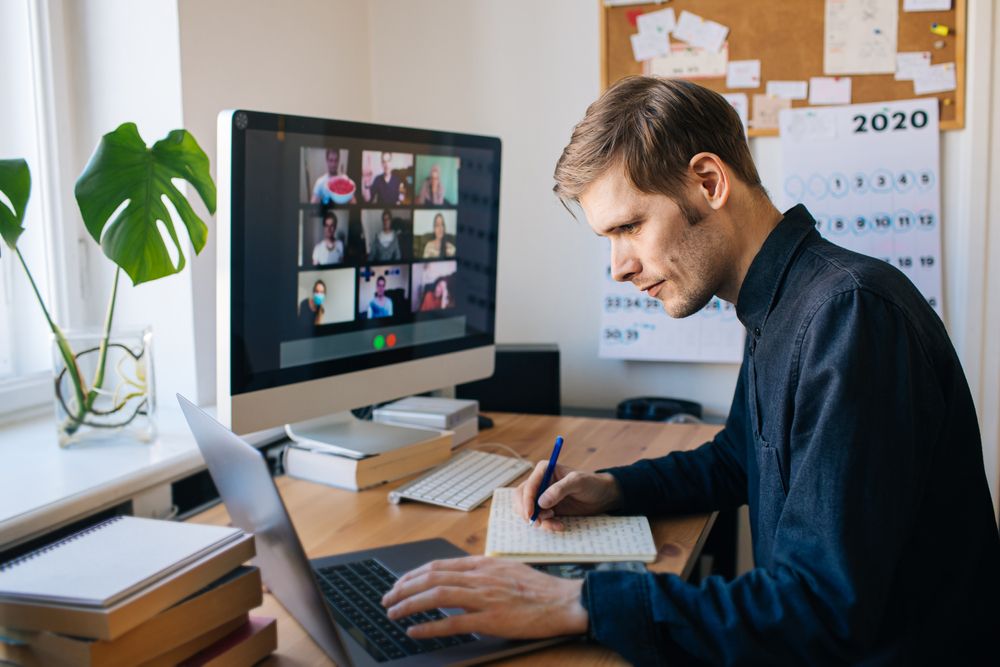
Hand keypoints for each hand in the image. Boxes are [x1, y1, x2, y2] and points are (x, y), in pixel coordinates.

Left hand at [381, 556, 586, 638]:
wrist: (563, 602)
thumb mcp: (506, 569)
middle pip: (432, 577)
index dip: (414, 574)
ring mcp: (485, 597)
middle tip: (387, 599)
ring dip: (410, 604)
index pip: (439, 565)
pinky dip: (430, 626)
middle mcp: (480, 577)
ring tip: (393, 613)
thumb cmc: (538, 588)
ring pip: (437, 595)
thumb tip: (459, 576)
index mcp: (483, 564)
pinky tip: (415, 630)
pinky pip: (454, 622)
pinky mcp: (491, 620)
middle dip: (404, 588)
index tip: (399, 583)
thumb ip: (482, 571)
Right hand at [515, 462, 621, 530]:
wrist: (602, 496)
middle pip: (521, 498)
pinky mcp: (548, 509)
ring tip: (555, 523)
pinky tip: (560, 525)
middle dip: (528, 512)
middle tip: (539, 522)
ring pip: (529, 510)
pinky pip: (540, 518)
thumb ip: (559, 490)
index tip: (530, 514)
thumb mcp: (577, 482)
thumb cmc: (591, 483)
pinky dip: (547, 525)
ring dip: (539, 520)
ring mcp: (543, 496)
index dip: (526, 501)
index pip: (528, 486)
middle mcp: (540, 482)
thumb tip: (541, 502)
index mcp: (544, 470)